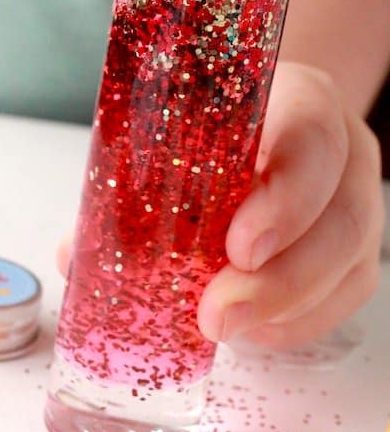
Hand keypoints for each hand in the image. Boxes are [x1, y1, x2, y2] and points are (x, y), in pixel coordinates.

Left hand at [58, 62, 384, 350]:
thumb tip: (73, 254)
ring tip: (225, 328)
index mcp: (300, 101)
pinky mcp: (356, 247)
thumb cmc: (216, 124)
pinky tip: (255, 330)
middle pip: (342, 215)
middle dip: (282, 278)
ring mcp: (358, 199)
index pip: (312, 135)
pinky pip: (347, 293)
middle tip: (217, 314)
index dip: (285, 196)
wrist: (273, 119)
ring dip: (286, 307)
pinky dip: (299, 322)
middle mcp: (343, 150)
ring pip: (351, 262)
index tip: (237, 248)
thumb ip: (131, 181)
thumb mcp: (180, 127)